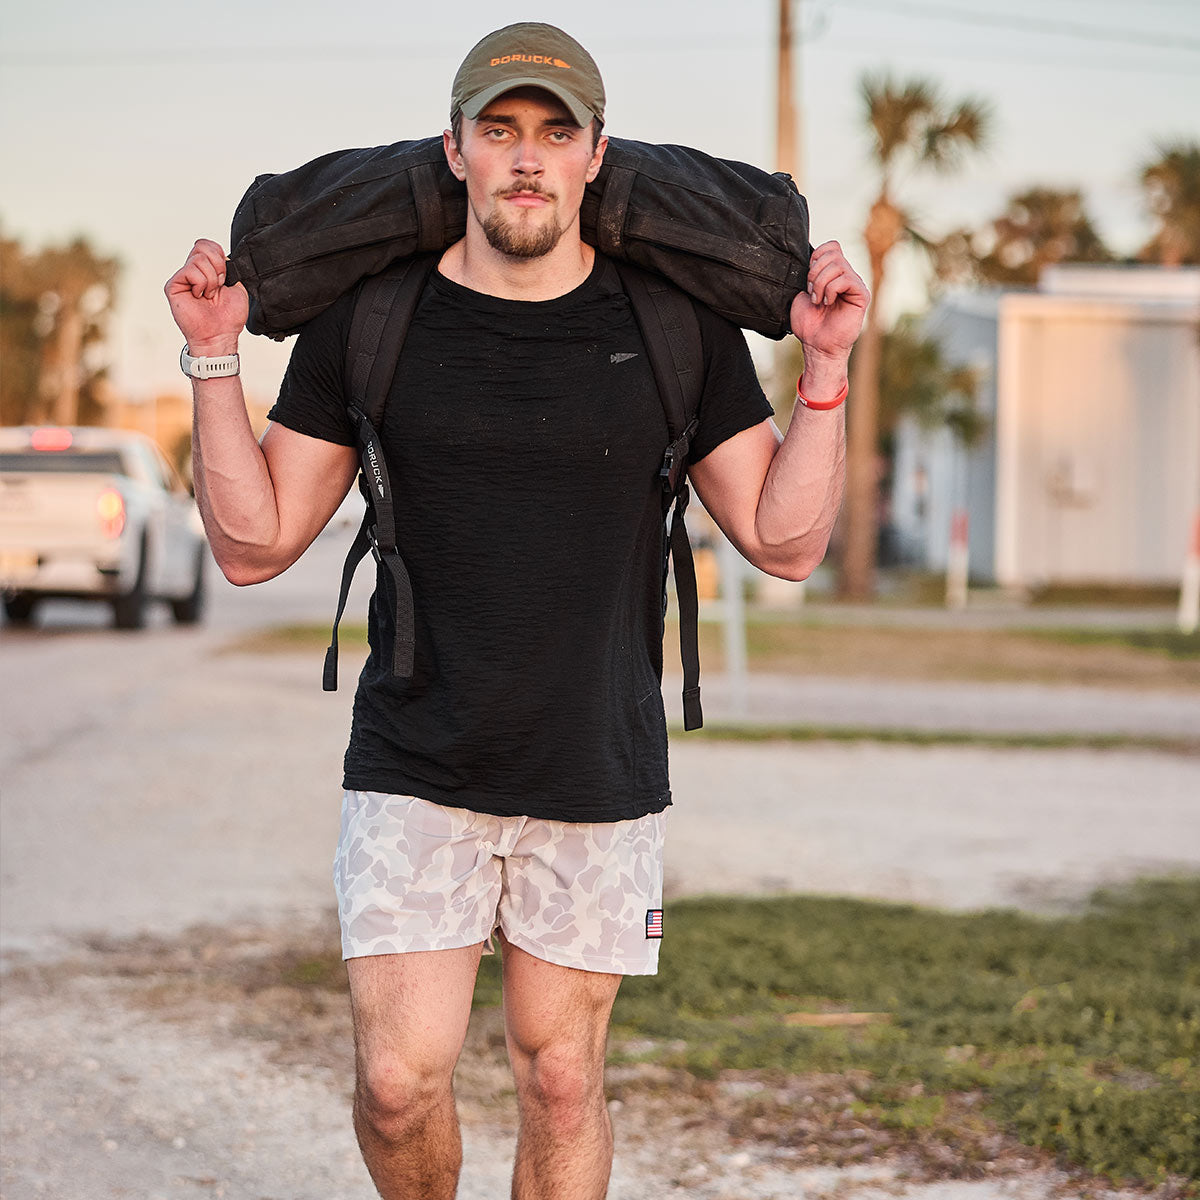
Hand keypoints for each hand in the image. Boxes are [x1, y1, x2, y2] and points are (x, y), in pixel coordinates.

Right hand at [164, 239, 247, 355]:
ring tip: (209, 295)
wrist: (220, 335)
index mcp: (206, 270)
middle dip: (218, 266)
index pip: (207, 245)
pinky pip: (190, 271)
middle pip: (202, 246)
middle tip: (218, 286)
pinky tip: (200, 296)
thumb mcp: (236, 286)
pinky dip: (201, 284)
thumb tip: (220, 255)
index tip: (225, 276)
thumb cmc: (228, 317)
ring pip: (198, 259)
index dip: (220, 256)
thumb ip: (228, 267)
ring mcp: (182, 278)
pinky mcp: (173, 285)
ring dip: (211, 280)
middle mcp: (193, 272)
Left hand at [788, 240, 869, 364]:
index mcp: (834, 274)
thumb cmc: (809, 324)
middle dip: (815, 272)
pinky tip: (828, 303)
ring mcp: (855, 285)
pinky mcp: (861, 295)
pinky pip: (846, 279)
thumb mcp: (801, 294)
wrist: (816, 345)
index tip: (807, 280)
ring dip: (820, 284)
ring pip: (838, 265)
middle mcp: (847, 276)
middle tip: (811, 293)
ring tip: (818, 301)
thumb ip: (808, 275)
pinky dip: (831, 290)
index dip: (816, 257)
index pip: (831, 246)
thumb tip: (811, 259)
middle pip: (833, 253)